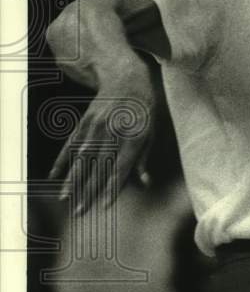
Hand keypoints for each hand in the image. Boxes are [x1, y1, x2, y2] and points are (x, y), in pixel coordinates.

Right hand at [48, 67, 159, 215]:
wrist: (127, 79)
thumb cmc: (145, 110)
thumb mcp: (152, 131)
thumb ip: (144, 157)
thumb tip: (145, 182)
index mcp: (132, 138)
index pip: (120, 168)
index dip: (112, 188)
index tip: (103, 206)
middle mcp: (112, 134)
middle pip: (98, 168)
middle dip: (88, 192)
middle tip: (80, 212)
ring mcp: (95, 128)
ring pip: (81, 159)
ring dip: (72, 180)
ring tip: (65, 199)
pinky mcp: (84, 123)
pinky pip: (70, 145)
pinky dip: (62, 160)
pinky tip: (54, 175)